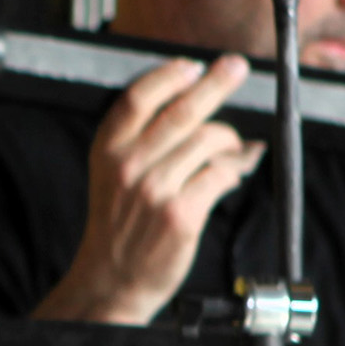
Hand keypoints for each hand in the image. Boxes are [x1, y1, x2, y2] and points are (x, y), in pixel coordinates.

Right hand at [40, 56, 264, 325]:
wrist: (111, 279)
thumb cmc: (118, 226)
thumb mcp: (112, 176)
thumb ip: (142, 141)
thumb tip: (200, 110)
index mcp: (108, 150)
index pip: (139, 97)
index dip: (170, 75)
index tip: (193, 66)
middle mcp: (129, 166)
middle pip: (182, 111)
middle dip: (216, 85)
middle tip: (236, 67)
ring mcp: (155, 190)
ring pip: (208, 142)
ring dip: (230, 141)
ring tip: (233, 148)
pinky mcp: (180, 215)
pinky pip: (220, 175)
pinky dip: (234, 170)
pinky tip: (235, 171)